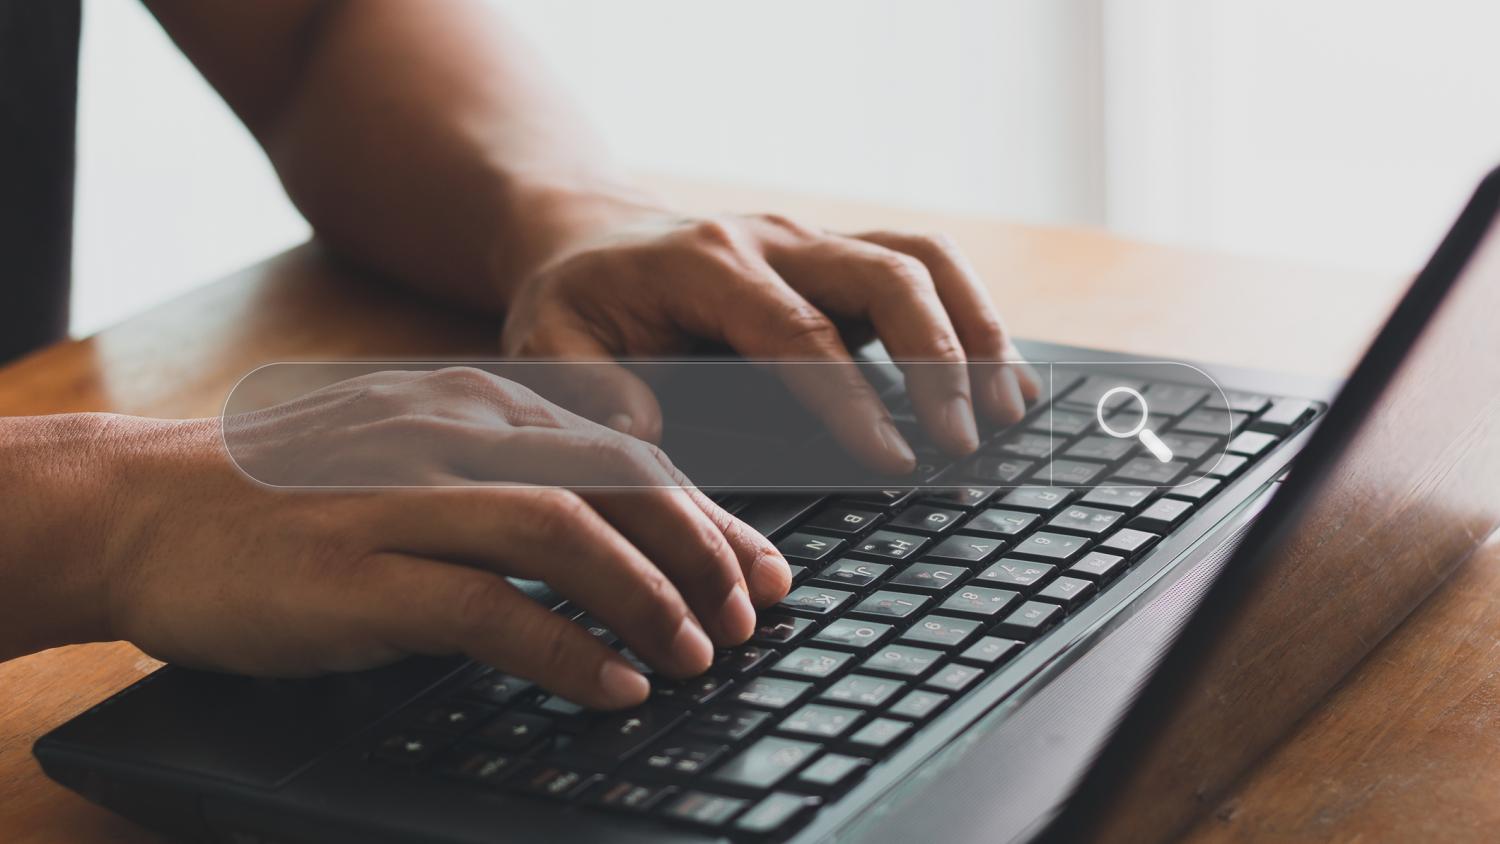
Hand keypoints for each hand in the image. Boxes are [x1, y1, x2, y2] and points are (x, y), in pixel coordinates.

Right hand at [57, 368, 789, 708]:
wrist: (142, 504)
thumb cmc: (290, 496)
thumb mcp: (414, 460)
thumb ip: (507, 481)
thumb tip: (620, 540)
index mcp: (476, 406)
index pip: (626, 452)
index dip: (709, 515)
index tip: (762, 570)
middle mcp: (449, 434)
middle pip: (615, 479)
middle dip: (703, 552)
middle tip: (750, 617)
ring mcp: (399, 496)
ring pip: (563, 530)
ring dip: (649, 598)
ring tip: (698, 657)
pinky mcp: (354, 569)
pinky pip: (486, 604)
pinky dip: (566, 648)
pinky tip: (612, 685)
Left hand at [500, 211, 1041, 473]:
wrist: (590, 237)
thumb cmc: (576, 301)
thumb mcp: (547, 341)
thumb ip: (585, 387)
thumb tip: (646, 433)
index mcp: (708, 264)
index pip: (798, 330)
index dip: (850, 397)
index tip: (892, 459)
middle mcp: (774, 240)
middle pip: (885, 276)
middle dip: (937, 358)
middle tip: (964, 441)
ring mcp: (814, 243)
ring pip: (922, 261)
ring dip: (976, 329)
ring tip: (1008, 410)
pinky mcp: (839, 258)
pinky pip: (924, 271)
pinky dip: (972, 318)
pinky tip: (1001, 380)